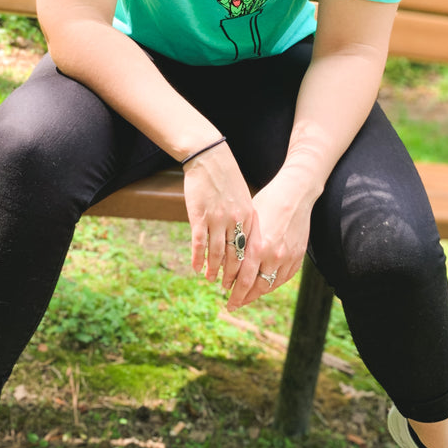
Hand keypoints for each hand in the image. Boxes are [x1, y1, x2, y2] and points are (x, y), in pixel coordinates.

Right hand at [183, 142, 254, 288]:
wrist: (210, 158)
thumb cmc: (227, 178)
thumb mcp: (243, 198)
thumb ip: (246, 219)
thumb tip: (245, 240)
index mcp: (249, 217)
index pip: (251, 251)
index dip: (248, 270)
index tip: (246, 282)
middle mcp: (236, 221)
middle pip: (236, 257)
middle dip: (233, 276)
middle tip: (230, 289)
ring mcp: (217, 220)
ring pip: (217, 253)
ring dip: (214, 270)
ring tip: (212, 280)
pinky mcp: (199, 216)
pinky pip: (199, 243)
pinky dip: (198, 258)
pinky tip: (196, 268)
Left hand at [225, 173, 314, 309]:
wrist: (295, 194)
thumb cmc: (266, 203)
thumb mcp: (248, 223)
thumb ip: (239, 245)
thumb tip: (225, 264)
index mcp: (257, 247)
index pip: (243, 280)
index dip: (234, 293)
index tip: (226, 299)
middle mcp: (273, 256)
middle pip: (256, 287)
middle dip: (243, 298)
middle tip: (233, 305)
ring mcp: (288, 257)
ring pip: (271, 285)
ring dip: (257, 293)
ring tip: (247, 297)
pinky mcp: (298, 256)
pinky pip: (284, 278)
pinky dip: (272, 284)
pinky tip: (264, 285)